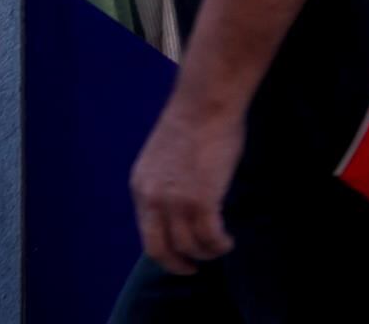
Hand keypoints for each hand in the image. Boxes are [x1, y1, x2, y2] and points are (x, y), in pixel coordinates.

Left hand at [129, 100, 242, 274]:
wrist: (206, 102)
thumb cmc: (195, 119)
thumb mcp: (167, 155)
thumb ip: (169, 181)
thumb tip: (184, 201)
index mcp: (141, 186)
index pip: (146, 231)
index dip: (164, 247)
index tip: (179, 251)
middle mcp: (153, 199)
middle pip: (159, 250)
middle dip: (177, 264)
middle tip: (192, 268)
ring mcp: (176, 202)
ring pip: (189, 246)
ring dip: (206, 252)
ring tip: (221, 247)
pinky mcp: (201, 201)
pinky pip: (210, 237)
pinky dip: (219, 244)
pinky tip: (228, 241)